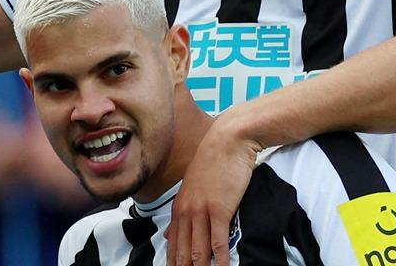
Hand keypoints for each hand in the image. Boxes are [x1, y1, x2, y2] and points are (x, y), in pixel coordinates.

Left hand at [166, 114, 260, 265]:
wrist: (228, 141)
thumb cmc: (214, 163)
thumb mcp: (192, 187)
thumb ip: (181, 212)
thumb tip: (167, 234)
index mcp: (179, 207)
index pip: (173, 244)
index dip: (173, 262)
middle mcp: (186, 211)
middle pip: (182, 251)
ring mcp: (201, 211)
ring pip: (198, 250)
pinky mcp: (219, 210)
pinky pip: (218, 241)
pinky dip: (219, 259)